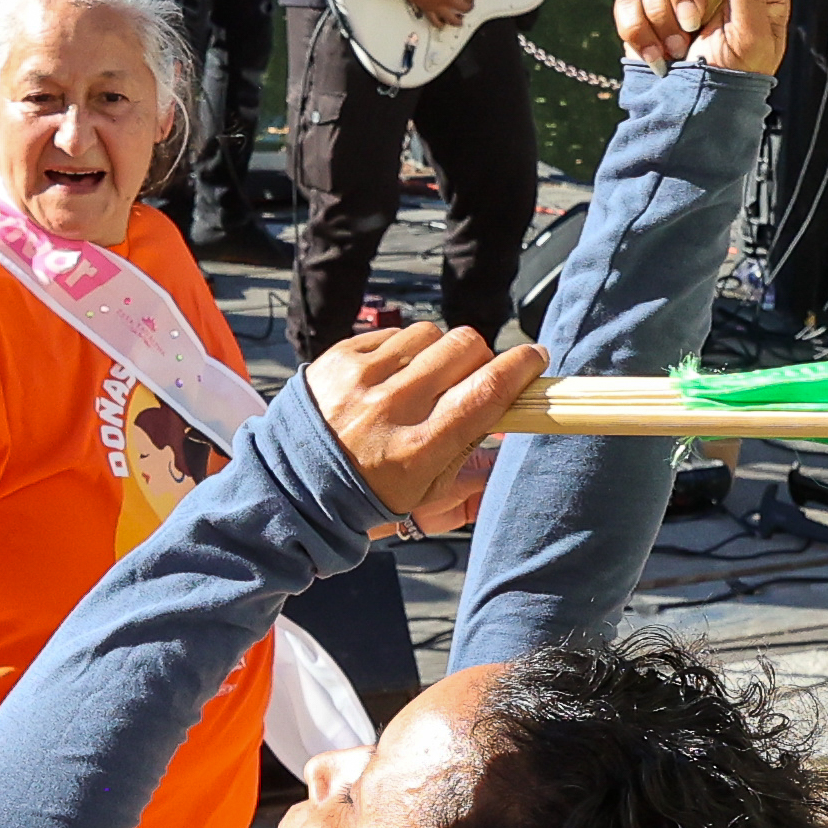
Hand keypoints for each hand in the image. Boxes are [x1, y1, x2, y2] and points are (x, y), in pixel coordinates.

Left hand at [306, 321, 544, 525]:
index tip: (534, 359)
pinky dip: (403, 350)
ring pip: (431, 334)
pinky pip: (393, 333)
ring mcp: (361, 378)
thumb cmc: (367, 494)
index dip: (520, 368)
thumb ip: (476, 460)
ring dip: (440, 352)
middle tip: (471, 378)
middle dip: (480, 358)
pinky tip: (393, 376)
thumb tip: (516, 421)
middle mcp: (392, 408)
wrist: (293, 488)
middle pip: (465, 347)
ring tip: (424, 380)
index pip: (486, 391)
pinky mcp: (338, 357)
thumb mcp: (427, 494)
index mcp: (419, 449)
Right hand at [401, 0, 475, 28]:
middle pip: (466, 9)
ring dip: (459, 19)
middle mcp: (451, 1)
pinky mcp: (429, 11)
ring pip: (454, 20)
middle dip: (468, 6)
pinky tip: (443, 23)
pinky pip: (437, 22)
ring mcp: (440, 8)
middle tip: (467, 4)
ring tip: (460, 18)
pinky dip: (441, 23)